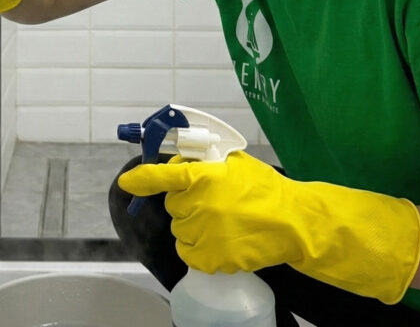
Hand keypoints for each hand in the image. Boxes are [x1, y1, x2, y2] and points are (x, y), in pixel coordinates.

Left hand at [118, 151, 419, 303]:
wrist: (292, 221)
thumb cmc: (263, 187)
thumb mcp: (232, 162)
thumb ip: (204, 160)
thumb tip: (178, 160)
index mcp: (202, 177)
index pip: (162, 176)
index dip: (141, 179)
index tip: (127, 183)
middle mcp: (198, 205)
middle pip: (173, 205)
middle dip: (186, 202)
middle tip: (211, 200)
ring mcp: (203, 234)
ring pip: (179, 230)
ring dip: (192, 226)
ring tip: (220, 222)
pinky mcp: (211, 258)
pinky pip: (188, 254)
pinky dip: (197, 249)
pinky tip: (218, 240)